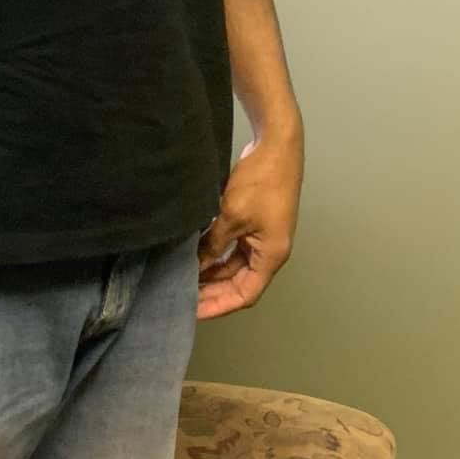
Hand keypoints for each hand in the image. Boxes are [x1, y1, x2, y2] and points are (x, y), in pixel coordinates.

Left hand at [196, 122, 303, 320]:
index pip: (244, 295)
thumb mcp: (230, 216)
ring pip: (235, 266)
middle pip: (239, 283)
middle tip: (182, 299)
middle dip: (212, 293)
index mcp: (271, 255)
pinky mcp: (256, 223)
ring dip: (212, 274)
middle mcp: (270, 251)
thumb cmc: (259, 182)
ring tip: (185, 281)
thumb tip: (193, 266)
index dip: (218, 306)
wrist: (276, 145)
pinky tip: (196, 256)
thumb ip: (212, 244)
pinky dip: (216, 255)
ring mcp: (263, 237)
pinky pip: (234, 249)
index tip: (193, 313)